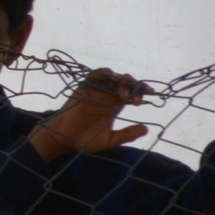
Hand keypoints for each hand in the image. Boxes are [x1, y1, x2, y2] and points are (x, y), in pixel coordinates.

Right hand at [29, 69, 150, 162]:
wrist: (64, 139)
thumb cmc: (85, 140)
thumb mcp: (110, 140)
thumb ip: (127, 134)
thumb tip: (146, 129)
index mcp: (114, 105)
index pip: (131, 93)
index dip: (141, 91)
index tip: (151, 95)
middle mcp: (107, 95)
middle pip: (124, 82)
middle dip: (133, 86)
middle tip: (135, 99)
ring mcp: (95, 91)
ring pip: (111, 76)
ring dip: (120, 81)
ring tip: (123, 94)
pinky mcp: (84, 88)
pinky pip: (94, 76)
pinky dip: (103, 74)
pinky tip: (110, 80)